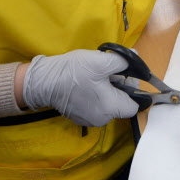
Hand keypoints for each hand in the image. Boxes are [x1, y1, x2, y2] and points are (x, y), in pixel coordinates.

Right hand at [23, 50, 138, 126]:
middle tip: (110, 71)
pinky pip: (96, 106)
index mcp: (111, 109)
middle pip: (121, 104)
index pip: (134, 105)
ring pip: (108, 104)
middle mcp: (102, 119)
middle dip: (119, 87)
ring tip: (97, 75)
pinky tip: (87, 83)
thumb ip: (123, 61)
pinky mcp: (79, 116)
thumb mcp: (101, 61)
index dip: (134, 89)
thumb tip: (136, 59)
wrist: (44, 81)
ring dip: (107, 90)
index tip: (126, 76)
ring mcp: (89, 119)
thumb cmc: (74, 72)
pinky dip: (96, 95)